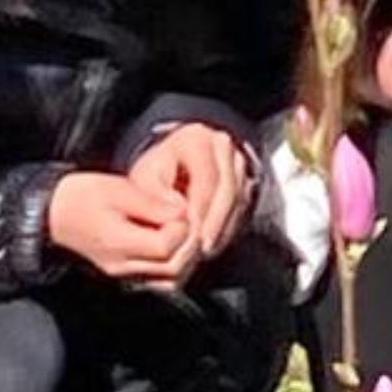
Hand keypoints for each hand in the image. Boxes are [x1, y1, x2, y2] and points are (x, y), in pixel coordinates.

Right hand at [47, 172, 195, 281]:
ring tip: (183, 233)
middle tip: (189, 221)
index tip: (182, 209)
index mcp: (118, 242)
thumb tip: (182, 212)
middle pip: (172, 269)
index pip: (166, 247)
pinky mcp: (123, 273)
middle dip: (188, 245)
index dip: (182, 229)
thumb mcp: (117, 189)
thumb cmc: (79, 197)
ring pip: (169, 280)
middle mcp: (121, 265)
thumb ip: (152, 204)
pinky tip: (172, 245)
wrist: (52, 214)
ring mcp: (122, 273)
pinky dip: (171, 265)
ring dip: (183, 258)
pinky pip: (157, 280)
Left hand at [128, 123, 251, 259]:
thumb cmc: (155, 173)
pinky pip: (242, 208)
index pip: (207, 177)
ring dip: (223, 230)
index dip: (201, 209)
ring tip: (206, 252)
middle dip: (214, 224)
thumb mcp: (145, 181)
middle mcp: (222, 146)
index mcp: (197, 138)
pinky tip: (214, 246)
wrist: (169, 167)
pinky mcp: (245, 180)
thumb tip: (180, 217)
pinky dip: (228, 229)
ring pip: (238, 201)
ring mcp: (237, 162)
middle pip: (228, 190)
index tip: (192, 235)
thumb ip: (158, 197)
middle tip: (202, 250)